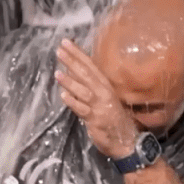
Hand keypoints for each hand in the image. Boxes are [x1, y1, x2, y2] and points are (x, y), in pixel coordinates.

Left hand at [55, 39, 138, 157]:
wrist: (127, 140)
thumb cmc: (115, 118)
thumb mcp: (106, 98)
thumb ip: (91, 85)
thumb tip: (74, 70)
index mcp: (106, 85)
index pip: (91, 65)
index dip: (78, 53)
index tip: (66, 42)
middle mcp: (104, 92)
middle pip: (86, 74)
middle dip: (72, 61)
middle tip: (59, 50)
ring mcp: (100, 106)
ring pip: (83, 90)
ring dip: (70, 82)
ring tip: (57, 73)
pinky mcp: (95, 119)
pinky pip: (82, 109)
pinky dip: (73, 102)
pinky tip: (63, 96)